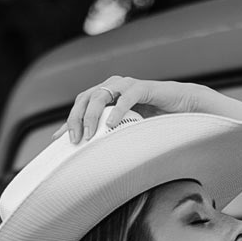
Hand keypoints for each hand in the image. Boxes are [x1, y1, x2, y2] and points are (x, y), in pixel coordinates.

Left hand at [52, 77, 200, 144]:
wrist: (183, 107)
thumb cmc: (155, 119)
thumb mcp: (128, 129)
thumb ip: (111, 134)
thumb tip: (94, 155)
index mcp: (108, 94)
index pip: (81, 105)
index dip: (69, 121)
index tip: (58, 139)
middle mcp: (114, 86)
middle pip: (86, 98)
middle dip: (76, 119)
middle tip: (75, 140)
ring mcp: (127, 85)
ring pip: (101, 95)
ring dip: (92, 116)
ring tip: (90, 135)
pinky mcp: (144, 88)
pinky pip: (126, 97)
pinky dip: (117, 111)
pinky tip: (110, 125)